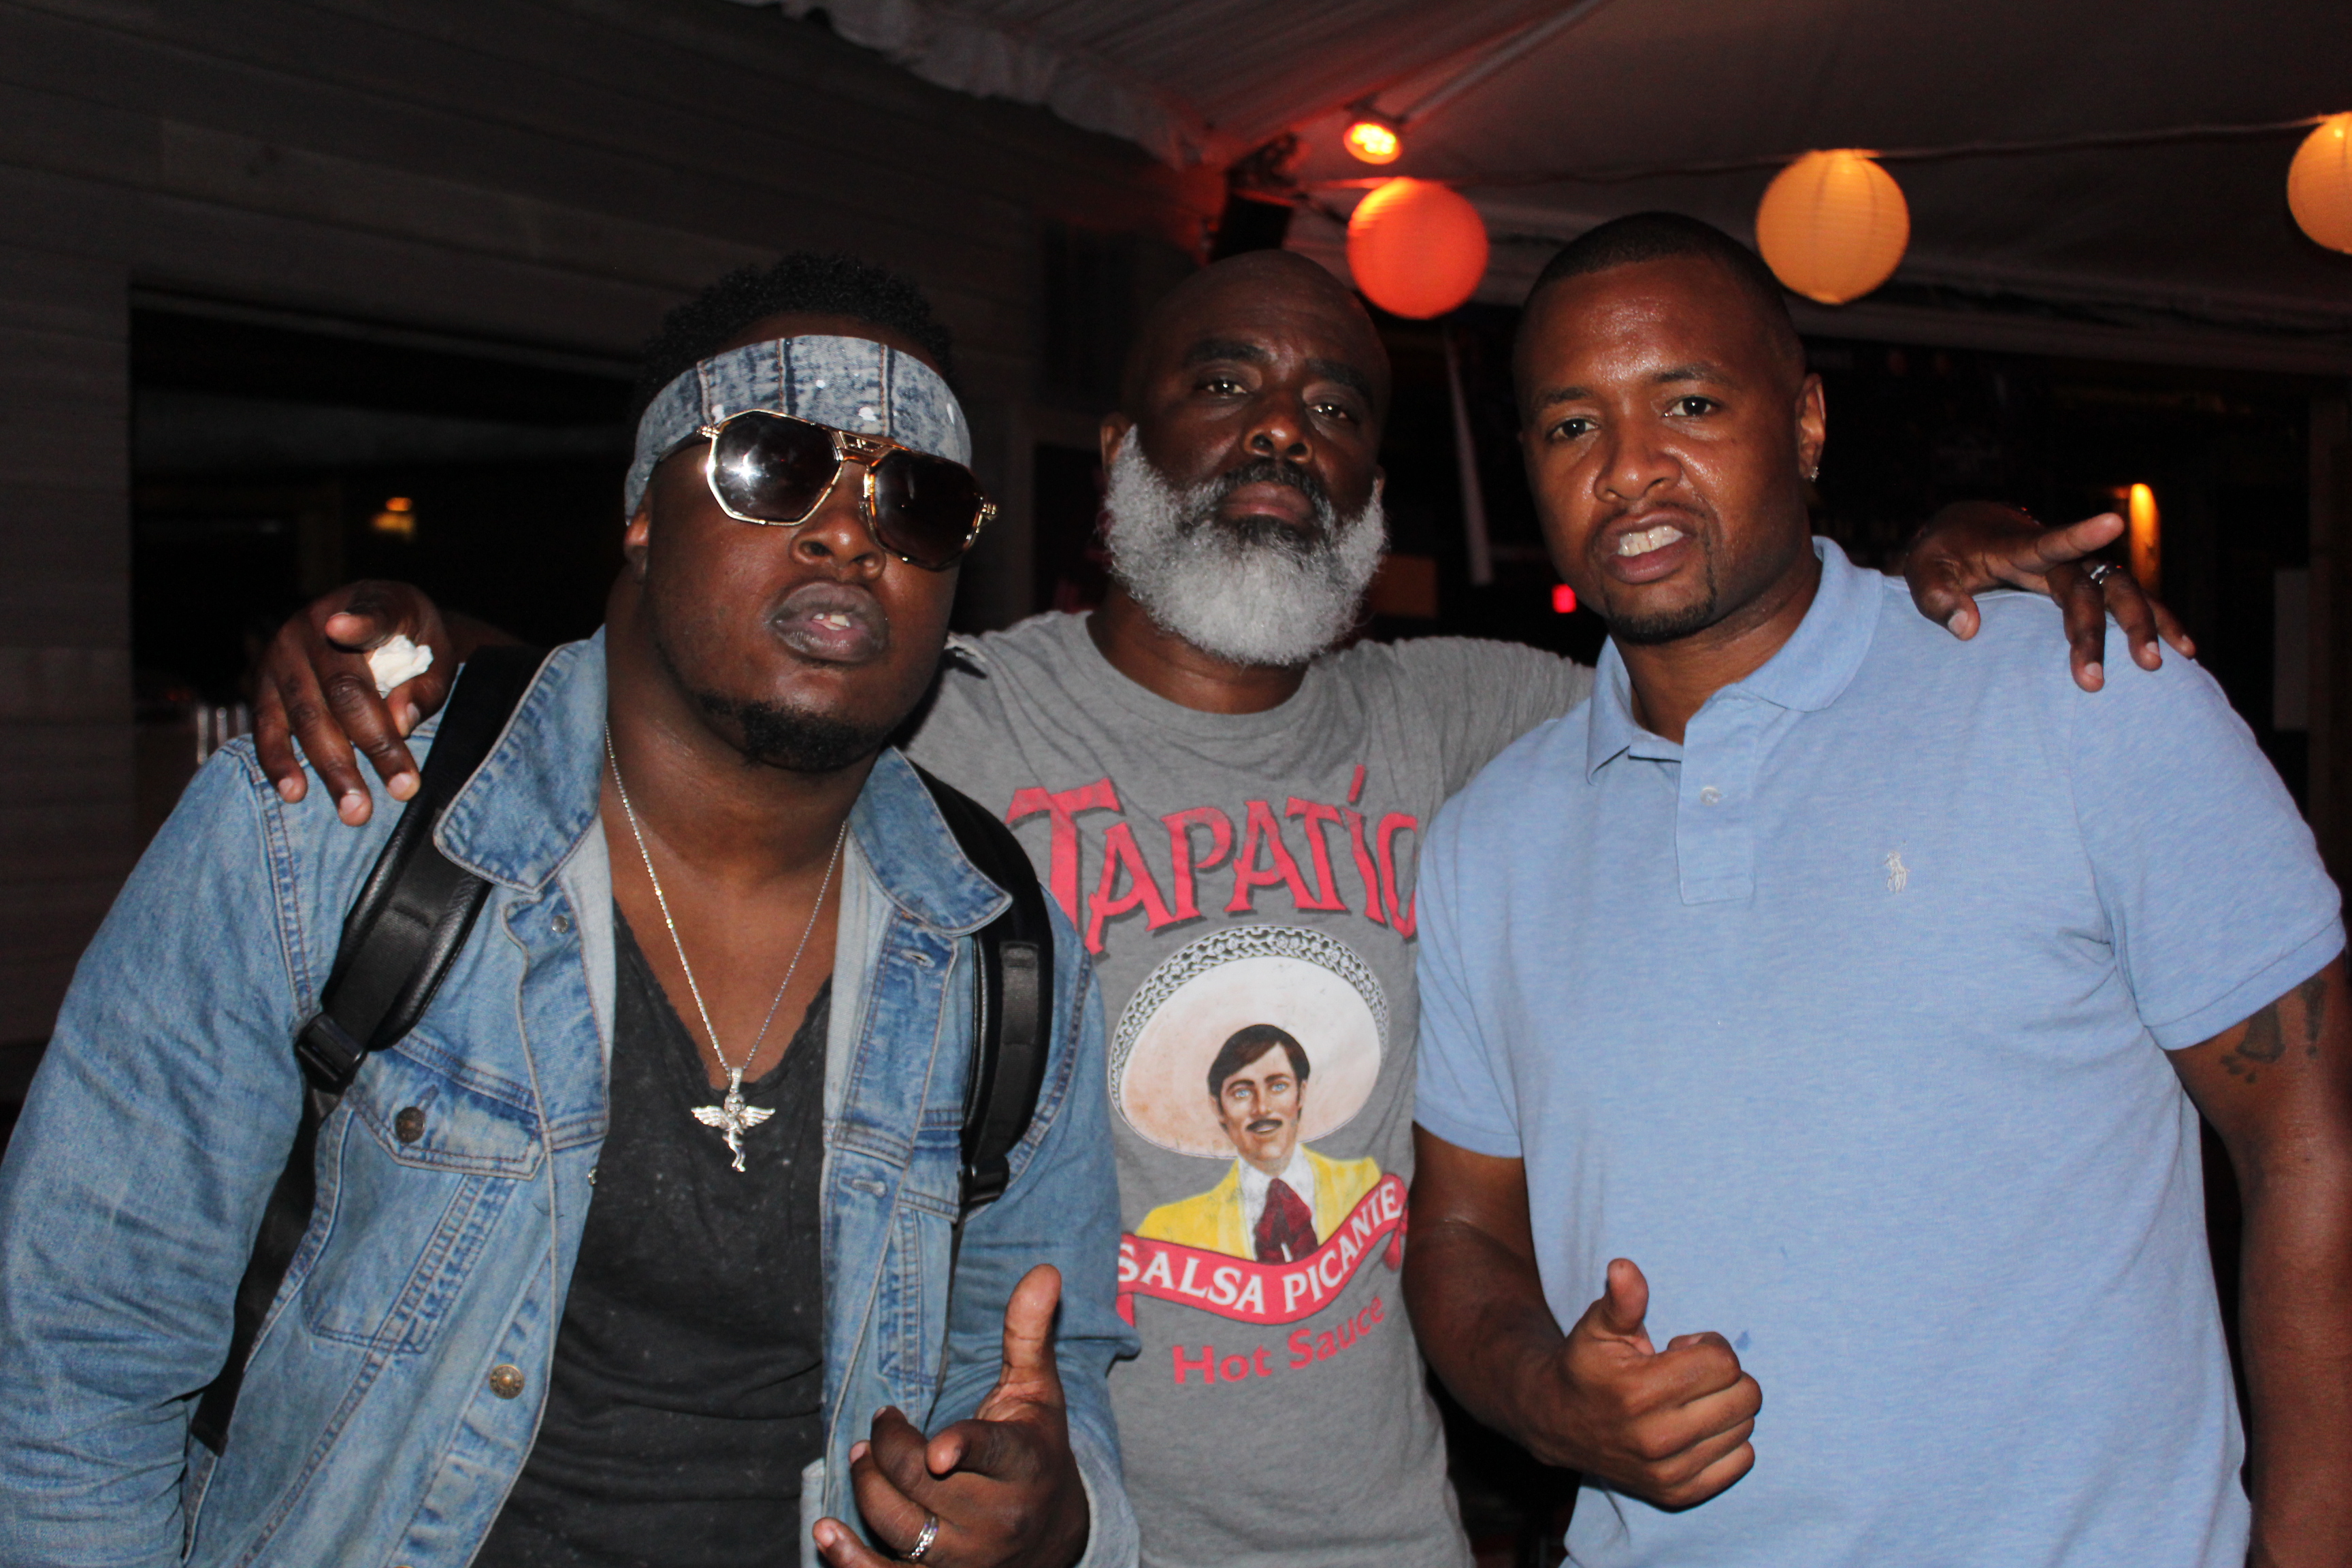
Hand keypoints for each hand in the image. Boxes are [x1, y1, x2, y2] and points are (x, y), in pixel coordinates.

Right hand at [251, 582, 451, 824]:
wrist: (367, 620)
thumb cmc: (409, 641)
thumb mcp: (434, 648)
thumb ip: (425, 683)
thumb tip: (400, 722)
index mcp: (369, 603)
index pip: (369, 615)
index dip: (358, 623)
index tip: (342, 627)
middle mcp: (316, 623)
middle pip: (343, 689)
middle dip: (373, 745)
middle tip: (402, 791)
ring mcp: (283, 653)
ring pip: (306, 715)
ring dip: (331, 767)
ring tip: (356, 811)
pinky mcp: (262, 682)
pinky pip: (266, 726)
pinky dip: (279, 761)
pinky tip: (295, 792)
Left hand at [814, 1265, 1089, 1567]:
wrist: (1053, 1535)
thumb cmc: (1037, 1448)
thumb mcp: (1038, 1391)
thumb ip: (1029, 1333)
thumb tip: (1043, 1270)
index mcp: (1026, 1463)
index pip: (994, 1453)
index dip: (964, 1450)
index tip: (936, 1452)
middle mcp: (1000, 1518)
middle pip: (924, 1482)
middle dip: (890, 1445)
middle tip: (882, 1421)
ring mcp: (969, 1557)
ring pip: (901, 1526)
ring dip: (867, 1486)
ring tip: (863, 1456)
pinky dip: (851, 1561)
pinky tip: (826, 1533)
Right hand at [1514, 1259, 1759, 1509]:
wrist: (1558, 1423)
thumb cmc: (1587, 1366)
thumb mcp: (1597, 1327)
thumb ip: (1622, 1300)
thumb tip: (1624, 1267)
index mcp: (1639, 1392)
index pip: (1723, 1363)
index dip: (1709, 1345)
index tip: (1681, 1347)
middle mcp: (1657, 1438)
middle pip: (1744, 1397)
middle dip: (1725, 1375)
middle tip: (1690, 1373)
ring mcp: (1670, 1471)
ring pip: (1745, 1428)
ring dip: (1725, 1406)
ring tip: (1688, 1400)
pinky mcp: (1679, 1492)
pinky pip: (1741, 1461)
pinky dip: (1729, 1439)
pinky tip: (1697, 1426)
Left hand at [1903, 504, 2192, 691]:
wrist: (1964, 530)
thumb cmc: (1940, 555)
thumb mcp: (1922, 571)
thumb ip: (1937, 597)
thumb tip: (1967, 627)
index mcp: (2014, 546)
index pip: (2049, 542)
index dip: (2079, 534)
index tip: (2112, 522)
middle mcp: (2055, 556)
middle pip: (2088, 586)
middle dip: (2096, 631)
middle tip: (2092, 682)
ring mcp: (2075, 568)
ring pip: (2120, 590)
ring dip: (2142, 624)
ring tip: (2162, 663)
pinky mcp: (2085, 584)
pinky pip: (2125, 601)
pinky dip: (2155, 620)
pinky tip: (2181, 648)